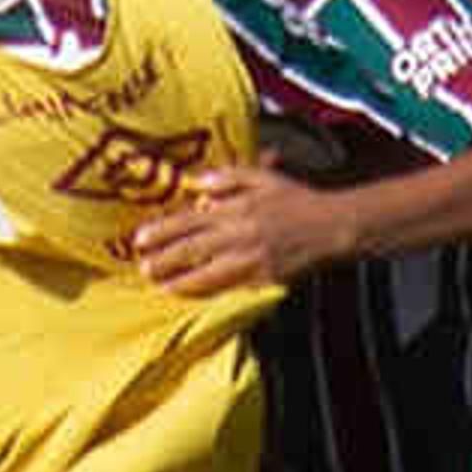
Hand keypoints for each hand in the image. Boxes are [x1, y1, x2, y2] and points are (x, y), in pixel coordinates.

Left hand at [123, 163, 349, 295]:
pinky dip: (210, 292)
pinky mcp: (263, 280)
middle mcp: (240, 234)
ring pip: (207, 275)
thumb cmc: (297, 200)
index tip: (139, 239)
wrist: (333, 226)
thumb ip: (228, 177)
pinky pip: (230, 288)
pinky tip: (195, 294)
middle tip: (143, 268)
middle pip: (192, 250)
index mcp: (237, 208)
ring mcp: (251, 260)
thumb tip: (196, 183)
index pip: (190, 221)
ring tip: (162, 286)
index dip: (162, 232)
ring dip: (181, 282)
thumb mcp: (263, 177)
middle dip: (163, 260)